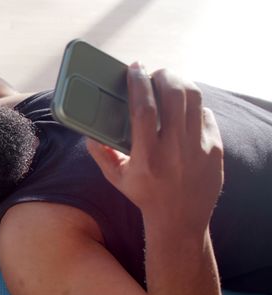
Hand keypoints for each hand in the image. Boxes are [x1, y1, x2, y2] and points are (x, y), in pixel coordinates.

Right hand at [87, 62, 223, 234]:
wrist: (180, 219)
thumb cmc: (144, 195)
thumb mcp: (116, 178)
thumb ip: (100, 153)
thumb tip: (88, 132)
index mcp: (147, 156)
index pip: (144, 109)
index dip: (138, 83)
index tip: (134, 67)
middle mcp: (174, 150)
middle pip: (174, 95)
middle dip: (164, 75)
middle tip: (154, 73)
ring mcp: (198, 148)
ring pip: (194, 99)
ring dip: (180, 83)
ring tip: (169, 83)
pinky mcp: (214, 149)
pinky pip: (205, 115)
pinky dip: (194, 105)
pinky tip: (184, 108)